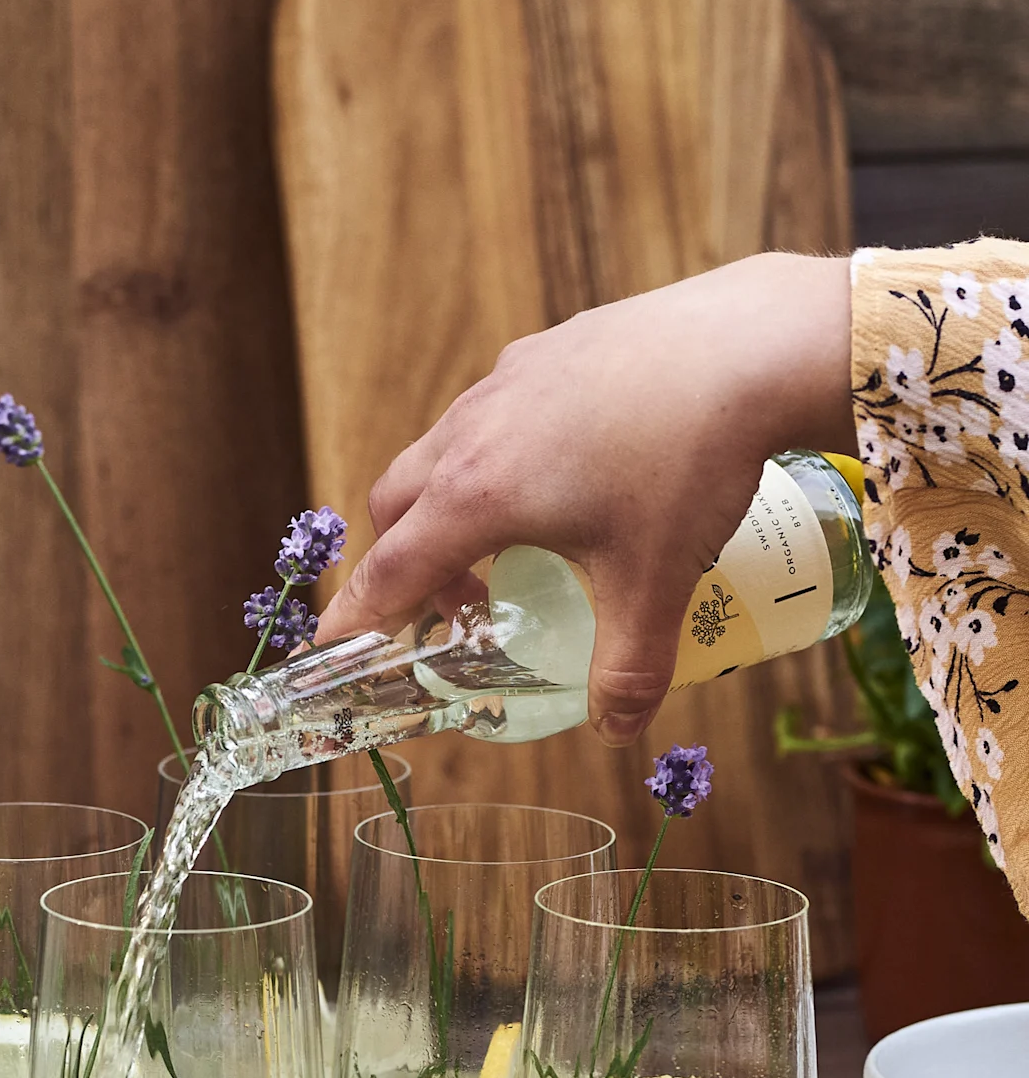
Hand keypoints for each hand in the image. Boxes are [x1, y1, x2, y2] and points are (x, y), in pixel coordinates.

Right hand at [315, 254, 853, 742]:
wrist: (747, 347)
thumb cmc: (689, 467)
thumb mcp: (656, 582)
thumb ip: (629, 667)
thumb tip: (617, 730)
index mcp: (478, 498)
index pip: (391, 571)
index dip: (357, 616)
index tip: (330, 646)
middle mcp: (472, 434)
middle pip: (396, 505)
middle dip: (403, 561)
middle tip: (458, 606)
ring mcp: (506, 382)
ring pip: (440, 451)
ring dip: (449, 504)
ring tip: (517, 540)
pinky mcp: (547, 350)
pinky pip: (492, 409)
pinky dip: (495, 452)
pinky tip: (566, 466)